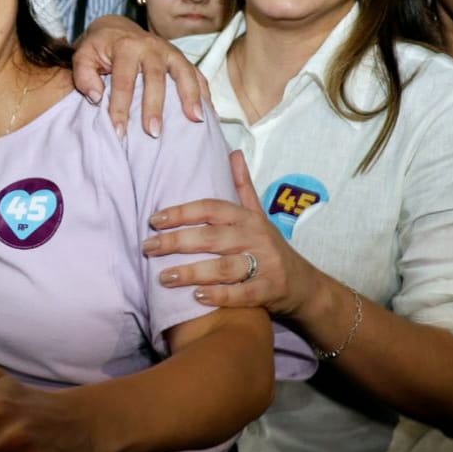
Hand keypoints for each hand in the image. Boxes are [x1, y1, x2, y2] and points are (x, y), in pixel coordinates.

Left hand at [72, 15, 207, 137]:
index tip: (118, 132)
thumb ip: (83, 75)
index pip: (123, 80)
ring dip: (190, 96)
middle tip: (153, 133)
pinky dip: (204, 92)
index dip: (120, 107)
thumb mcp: (83, 56)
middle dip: (154, 106)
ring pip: (183, 72)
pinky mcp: (181, 58)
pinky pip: (196, 74)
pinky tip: (207, 113)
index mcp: (125, 47)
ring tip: (195, 120)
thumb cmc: (98, 49)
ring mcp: (170, 51)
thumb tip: (97, 97)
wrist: (116, 28)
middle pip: (155, 78)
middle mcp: (151, 46)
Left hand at [143, 150, 318, 316]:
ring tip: (163, 277)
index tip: (154, 220)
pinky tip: (196, 298)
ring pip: (224, 266)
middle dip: (177, 242)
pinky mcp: (269, 290)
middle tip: (147, 248)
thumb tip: (234, 153)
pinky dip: (220, 295)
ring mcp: (264, 264)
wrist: (304, 285)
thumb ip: (242, 187)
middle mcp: (256, 238)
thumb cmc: (270, 247)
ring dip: (192, 272)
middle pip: (212, 237)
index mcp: (248, 218)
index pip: (211, 209)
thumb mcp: (258, 215)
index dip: (182, 213)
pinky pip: (242, 293)